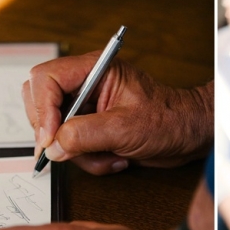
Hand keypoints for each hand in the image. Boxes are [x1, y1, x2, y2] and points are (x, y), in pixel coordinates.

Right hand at [22, 52, 212, 174]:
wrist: (189, 136)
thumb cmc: (169, 120)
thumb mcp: (125, 128)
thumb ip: (84, 135)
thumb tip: (53, 145)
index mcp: (95, 69)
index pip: (47, 78)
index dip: (42, 108)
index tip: (50, 137)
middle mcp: (86, 85)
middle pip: (41, 102)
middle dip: (54, 132)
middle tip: (69, 150)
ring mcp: (87, 108)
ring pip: (55, 130)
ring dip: (77, 152)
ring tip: (109, 156)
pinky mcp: (91, 128)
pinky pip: (71, 146)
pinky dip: (89, 160)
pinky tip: (115, 159)